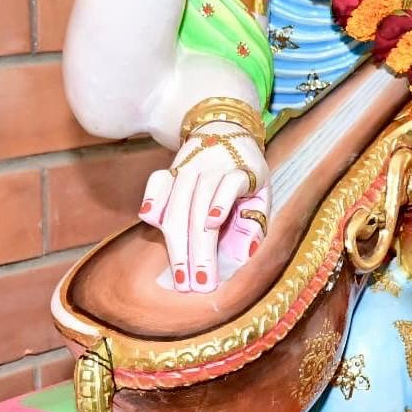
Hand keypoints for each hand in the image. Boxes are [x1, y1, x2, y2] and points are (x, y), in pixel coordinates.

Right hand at [140, 132, 266, 292]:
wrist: (224, 127)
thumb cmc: (247, 171)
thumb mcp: (263, 190)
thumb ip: (256, 220)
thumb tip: (244, 253)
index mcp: (240, 169)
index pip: (229, 184)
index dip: (221, 201)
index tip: (213, 225)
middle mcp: (211, 167)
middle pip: (198, 208)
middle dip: (196, 250)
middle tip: (197, 283)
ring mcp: (188, 167)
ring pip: (176, 205)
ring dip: (176, 244)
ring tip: (179, 276)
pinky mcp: (171, 169)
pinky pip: (157, 183)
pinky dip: (152, 199)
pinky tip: (148, 219)